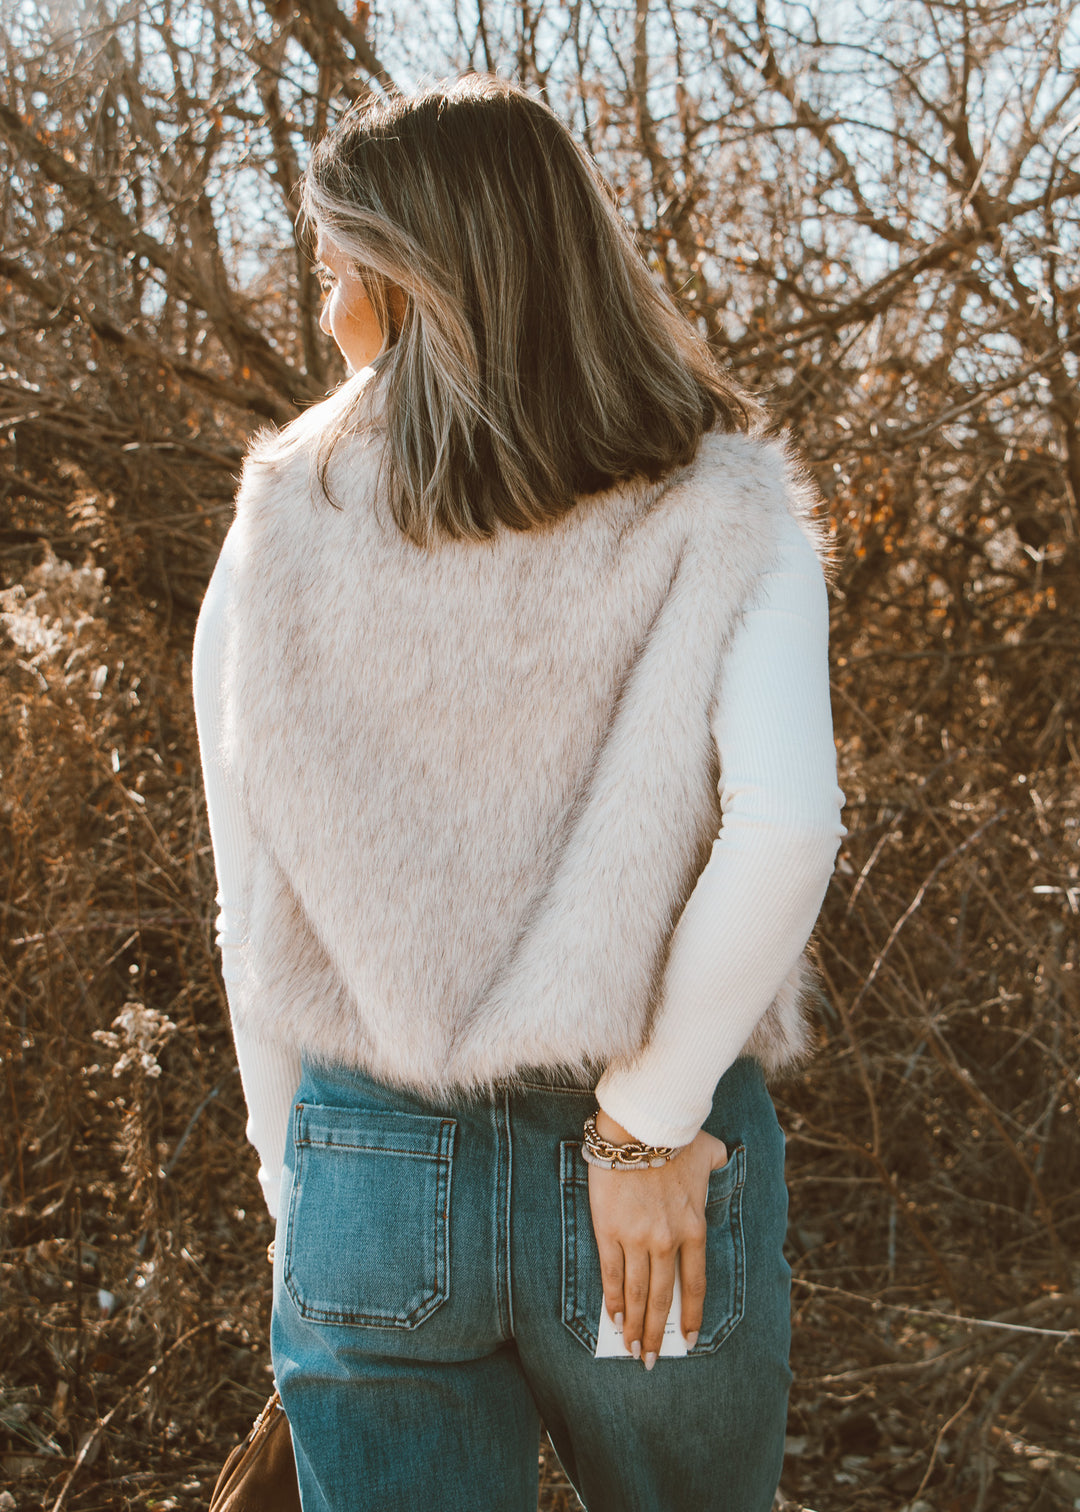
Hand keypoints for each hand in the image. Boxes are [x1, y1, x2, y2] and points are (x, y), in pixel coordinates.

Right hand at [587, 1109, 727, 1367]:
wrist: (638, 1128)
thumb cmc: (676, 1137)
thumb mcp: (710, 1152)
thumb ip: (717, 1163)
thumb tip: (722, 1159)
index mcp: (694, 1228)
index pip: (695, 1284)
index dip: (693, 1316)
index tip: (690, 1341)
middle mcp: (668, 1241)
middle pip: (663, 1298)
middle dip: (658, 1333)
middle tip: (651, 1360)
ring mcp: (637, 1239)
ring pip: (637, 1293)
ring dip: (634, 1325)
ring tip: (631, 1348)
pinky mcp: (609, 1231)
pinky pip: (612, 1274)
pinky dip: (614, 1299)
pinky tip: (614, 1317)